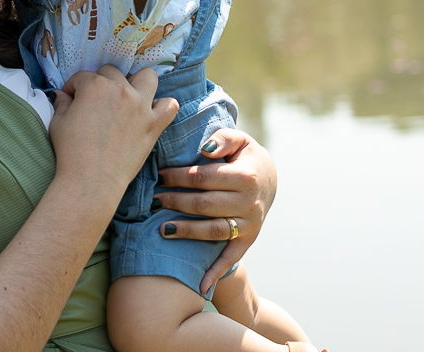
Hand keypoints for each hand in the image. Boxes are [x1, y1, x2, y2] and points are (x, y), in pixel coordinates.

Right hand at [49, 66, 177, 199]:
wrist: (91, 180)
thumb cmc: (71, 152)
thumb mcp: (58, 123)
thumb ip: (61, 104)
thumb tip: (61, 95)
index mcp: (95, 86)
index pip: (83, 77)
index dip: (74, 87)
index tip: (72, 98)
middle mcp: (120, 90)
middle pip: (112, 72)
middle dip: (101, 82)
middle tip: (96, 101)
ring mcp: (140, 106)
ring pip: (147, 76)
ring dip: (137, 82)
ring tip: (128, 96)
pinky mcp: (154, 124)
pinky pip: (170, 105)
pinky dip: (163, 106)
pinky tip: (151, 112)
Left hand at [152, 128, 276, 293]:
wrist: (270, 180)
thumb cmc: (246, 157)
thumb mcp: (241, 140)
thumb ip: (223, 138)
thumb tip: (204, 148)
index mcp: (245, 176)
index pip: (203, 177)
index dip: (177, 176)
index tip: (158, 175)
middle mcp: (249, 202)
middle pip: (204, 204)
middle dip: (175, 202)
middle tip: (153, 200)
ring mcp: (250, 223)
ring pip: (213, 231)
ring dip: (187, 232)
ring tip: (163, 230)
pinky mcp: (249, 239)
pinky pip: (232, 257)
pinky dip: (217, 272)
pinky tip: (200, 285)